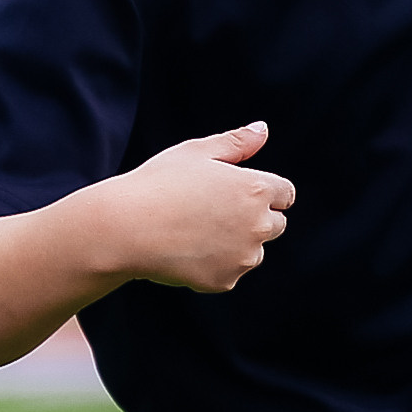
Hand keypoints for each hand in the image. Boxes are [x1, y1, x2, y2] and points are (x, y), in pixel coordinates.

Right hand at [102, 122, 294, 292]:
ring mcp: (243, 257)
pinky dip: (215, 266)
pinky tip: (186, 251)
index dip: (265, 192)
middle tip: (213, 212)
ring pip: (253, 252)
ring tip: (195, 232)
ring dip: (237, 244)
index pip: (286, 194)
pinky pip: (230, 272)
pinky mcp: (225, 280)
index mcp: (256, 189)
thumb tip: (263, 130)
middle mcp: (258, 225)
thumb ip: (236, 142)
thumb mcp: (196, 152)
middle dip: (254, 218)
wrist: (125, 228)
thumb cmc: (158, 183)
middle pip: (276, 224)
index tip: (240, 193)